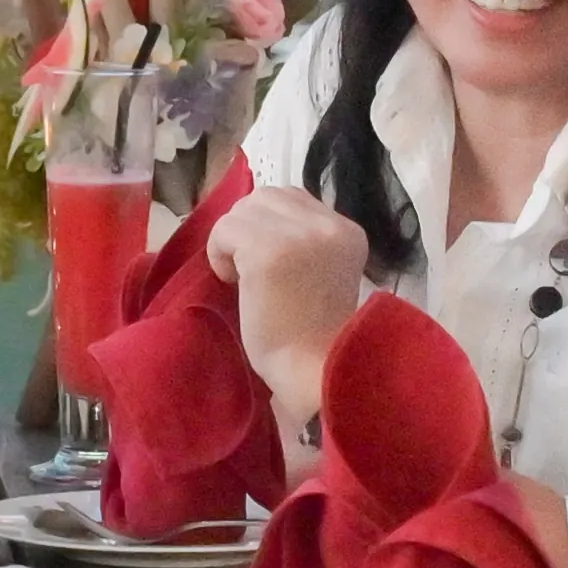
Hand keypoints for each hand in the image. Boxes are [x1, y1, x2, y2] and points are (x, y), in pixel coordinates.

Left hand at [210, 180, 371, 414]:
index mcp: (347, 232)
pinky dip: (219, 253)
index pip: (294, 198)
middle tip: (250, 271)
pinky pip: (225, 230)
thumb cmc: (312, 337)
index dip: (270, 225)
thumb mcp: (320, 273)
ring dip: (233, 241)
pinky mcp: (268, 250)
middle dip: (249, 228)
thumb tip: (256, 222)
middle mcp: (329, 225)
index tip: (270, 265)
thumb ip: (303, 242)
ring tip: (244, 278)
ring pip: (243, 210)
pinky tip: (234, 282)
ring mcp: (299, 234)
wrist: (314, 371)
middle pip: (266, 196)